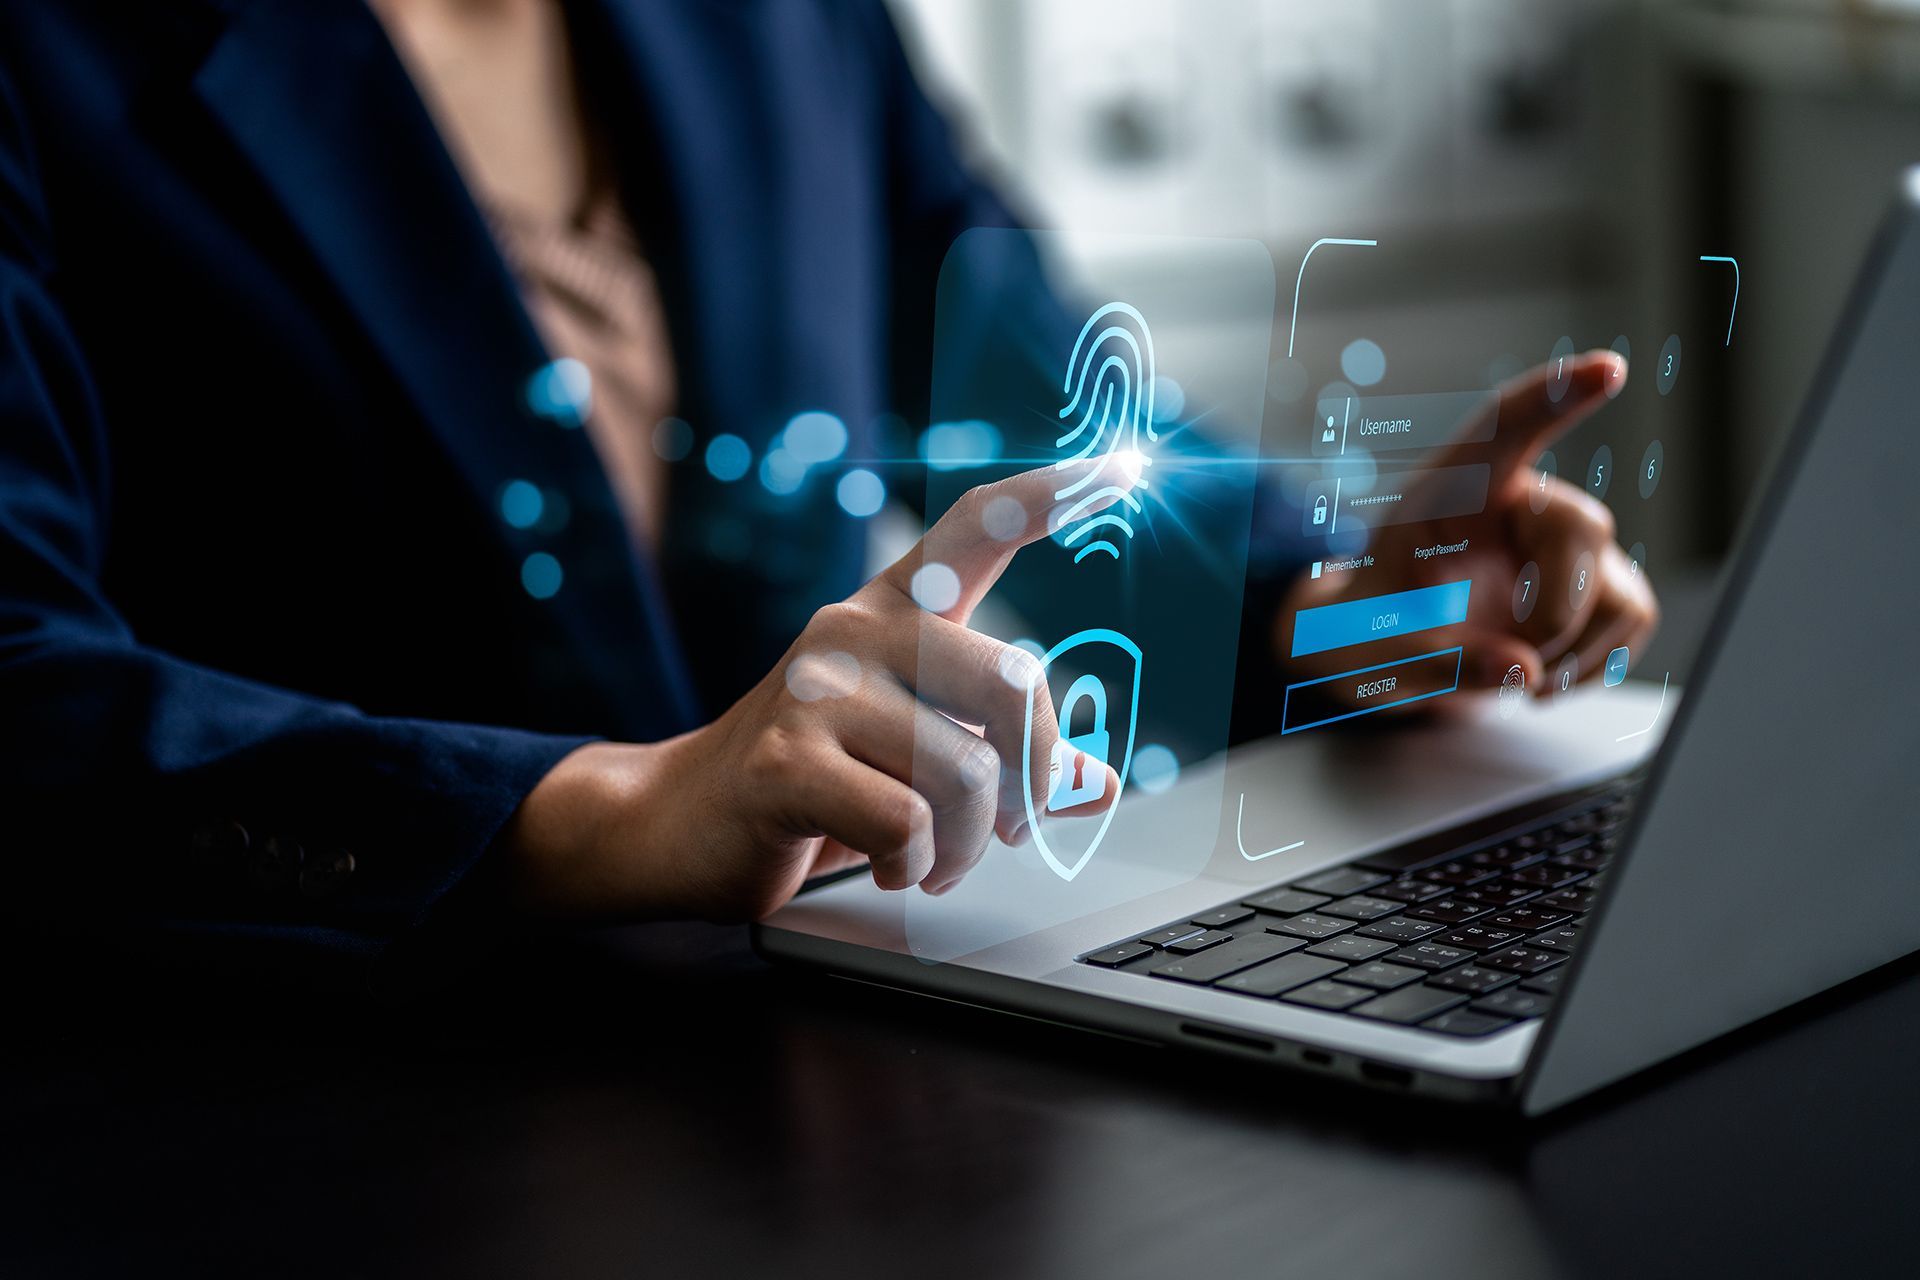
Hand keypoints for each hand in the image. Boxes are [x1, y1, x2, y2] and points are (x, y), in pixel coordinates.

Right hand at [499, 458, 1139, 921]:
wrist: (674, 824)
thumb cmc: (812, 788)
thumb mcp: (915, 762)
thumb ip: (1005, 760)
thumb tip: (1097, 784)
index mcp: (889, 613)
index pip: (975, 529)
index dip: (1048, 495)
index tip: (1120, 467)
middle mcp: (854, 631)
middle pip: (1010, 680)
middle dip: (1030, 777)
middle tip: (1006, 831)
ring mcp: (815, 692)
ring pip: (964, 773)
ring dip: (963, 846)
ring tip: (930, 862)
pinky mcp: (786, 762)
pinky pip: (907, 822)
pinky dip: (914, 865)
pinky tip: (887, 868)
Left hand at [1279, 350, 1657, 698]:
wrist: (1384, 650)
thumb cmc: (1368, 628)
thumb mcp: (1374, 649)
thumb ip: (1438, 660)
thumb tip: (1523, 671)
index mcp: (1451, 488)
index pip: (1505, 427)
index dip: (1556, 395)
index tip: (1607, 370)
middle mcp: (1521, 501)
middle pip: (1581, 526)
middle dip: (1552, 612)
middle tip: (1506, 661)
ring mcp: (1567, 543)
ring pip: (1616, 589)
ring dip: (1569, 652)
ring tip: (1509, 670)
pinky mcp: (1602, 584)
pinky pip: (1631, 618)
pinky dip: (1590, 665)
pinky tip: (1539, 674)